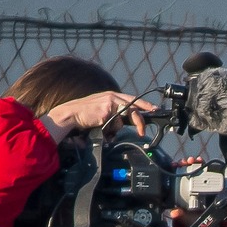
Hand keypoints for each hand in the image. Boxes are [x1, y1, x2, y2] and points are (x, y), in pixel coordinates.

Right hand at [39, 91, 154, 141]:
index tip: (155, 109)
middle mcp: (113, 97)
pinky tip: (98, 125)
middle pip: (133, 108)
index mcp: (113, 96)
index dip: (145, 105)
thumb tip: (126, 122)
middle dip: (139, 121)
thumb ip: (114, 112)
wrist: (72, 114)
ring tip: (101, 126)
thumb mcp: (102, 110)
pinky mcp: (106, 111)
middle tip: (142, 131)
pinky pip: (113, 125)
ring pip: (122, 121)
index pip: (133, 99)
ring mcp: (110, 103)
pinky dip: (108, 129)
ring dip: (114, 128)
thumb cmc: (85, 114)